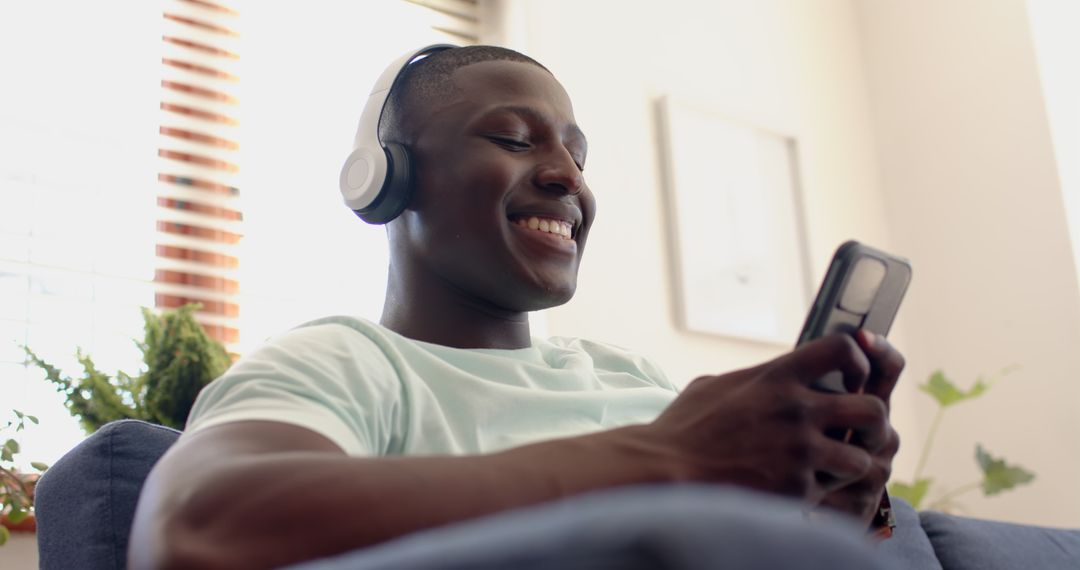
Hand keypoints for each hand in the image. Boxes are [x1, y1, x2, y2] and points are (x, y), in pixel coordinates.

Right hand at [649, 334, 893, 509]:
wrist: (664, 471)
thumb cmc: (681, 429)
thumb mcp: (714, 386)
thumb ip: (753, 380)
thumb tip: (766, 377)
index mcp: (776, 376)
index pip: (842, 349)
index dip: (858, 361)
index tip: (852, 378)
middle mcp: (796, 410)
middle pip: (872, 408)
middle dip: (873, 423)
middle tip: (860, 432)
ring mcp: (799, 451)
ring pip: (862, 458)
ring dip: (851, 463)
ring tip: (833, 467)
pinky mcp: (796, 488)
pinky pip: (832, 491)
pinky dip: (823, 492)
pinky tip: (803, 488)